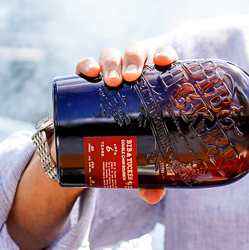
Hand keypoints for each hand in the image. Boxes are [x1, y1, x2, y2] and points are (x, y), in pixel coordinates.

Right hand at [75, 40, 178, 203]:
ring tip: (113, 81)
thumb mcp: (140, 158)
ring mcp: (107, 76)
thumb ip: (149, 176)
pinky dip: (86, 64)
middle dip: (135, 59)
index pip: (162, 60)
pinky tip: (89, 72)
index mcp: (153, 84)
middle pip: (136, 53)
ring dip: (112, 62)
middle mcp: (131, 74)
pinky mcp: (83, 84)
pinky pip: (83, 66)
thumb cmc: (127, 144)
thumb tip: (154, 196)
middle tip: (132, 78)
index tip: (165, 62)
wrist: (89, 145)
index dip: (164, 54)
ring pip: (111, 56)